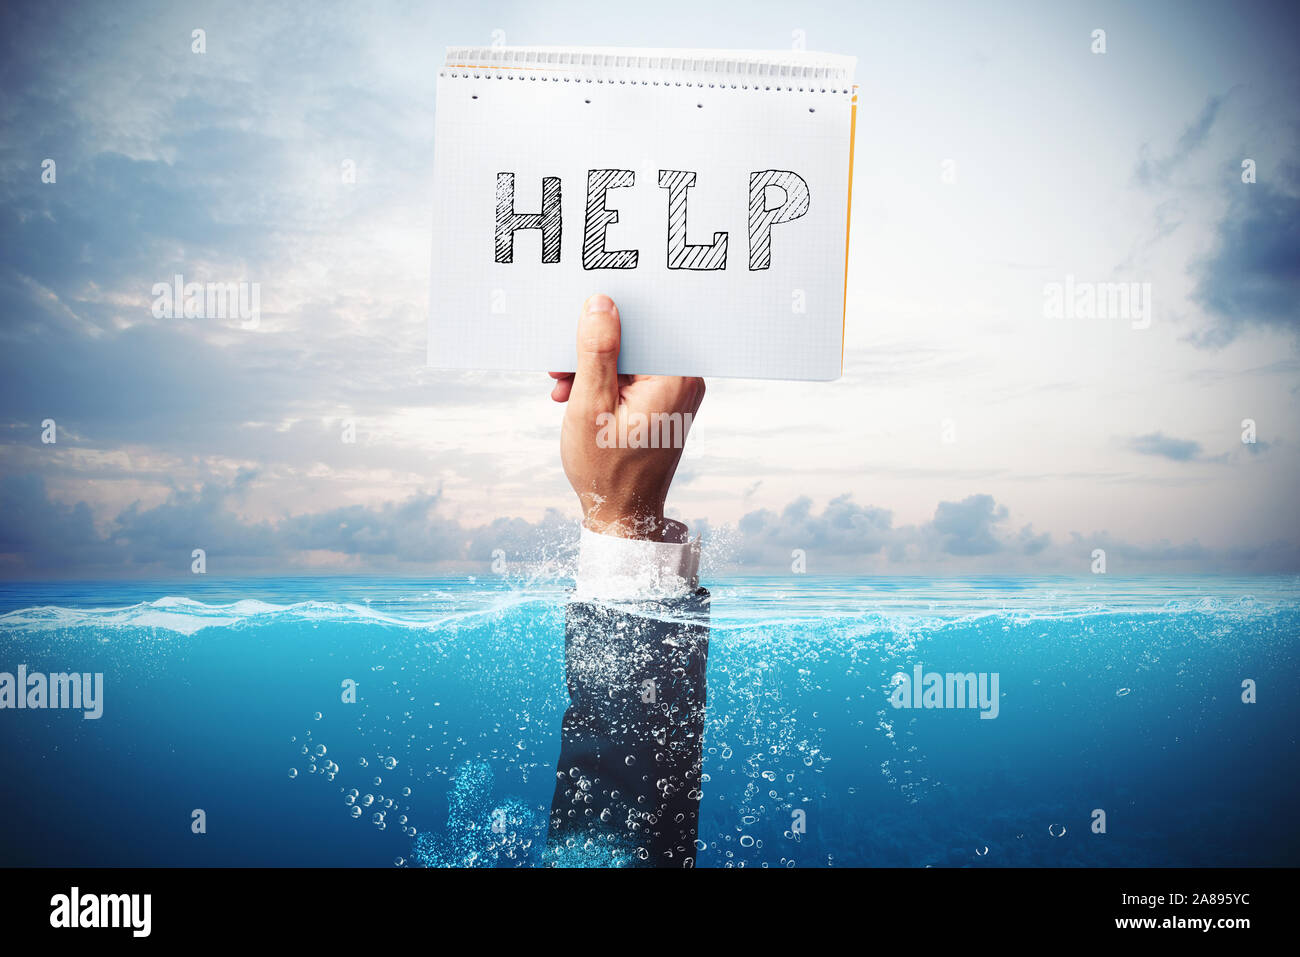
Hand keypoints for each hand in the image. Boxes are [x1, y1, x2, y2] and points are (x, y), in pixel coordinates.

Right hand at [548, 294, 704, 541]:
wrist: (623, 514)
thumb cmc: (607, 470)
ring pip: (629, 358)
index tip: (574, 328)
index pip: (643, 322)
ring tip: (563, 389)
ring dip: (592, 368)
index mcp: (675, 376)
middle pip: (635, 339)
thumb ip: (596, 351)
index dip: (605, 321)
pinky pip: (632, 377)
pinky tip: (576, 398)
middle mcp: (684, 379)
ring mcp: (675, 392)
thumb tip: (601, 303)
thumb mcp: (590, 405)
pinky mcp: (663, 402)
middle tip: (559, 368)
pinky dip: (603, 384)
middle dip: (592, 350)